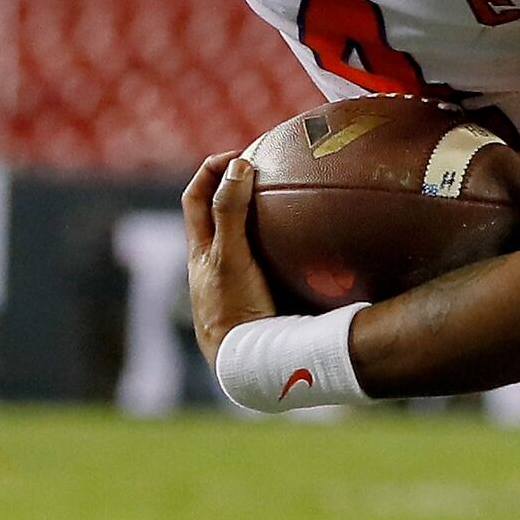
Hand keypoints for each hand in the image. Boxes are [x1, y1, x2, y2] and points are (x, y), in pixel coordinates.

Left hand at [178, 151, 280, 355]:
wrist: (248, 364)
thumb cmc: (231, 309)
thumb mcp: (229, 256)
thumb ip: (231, 212)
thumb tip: (240, 165)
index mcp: (200, 250)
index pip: (196, 197)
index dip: (210, 170)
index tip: (242, 155)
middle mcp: (216, 265)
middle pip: (221, 215)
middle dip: (240, 189)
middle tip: (272, 171)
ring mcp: (240, 283)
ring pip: (250, 242)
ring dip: (268, 220)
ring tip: (299, 203)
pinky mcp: (265, 299)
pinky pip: (279, 265)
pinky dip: (294, 251)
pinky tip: (323, 246)